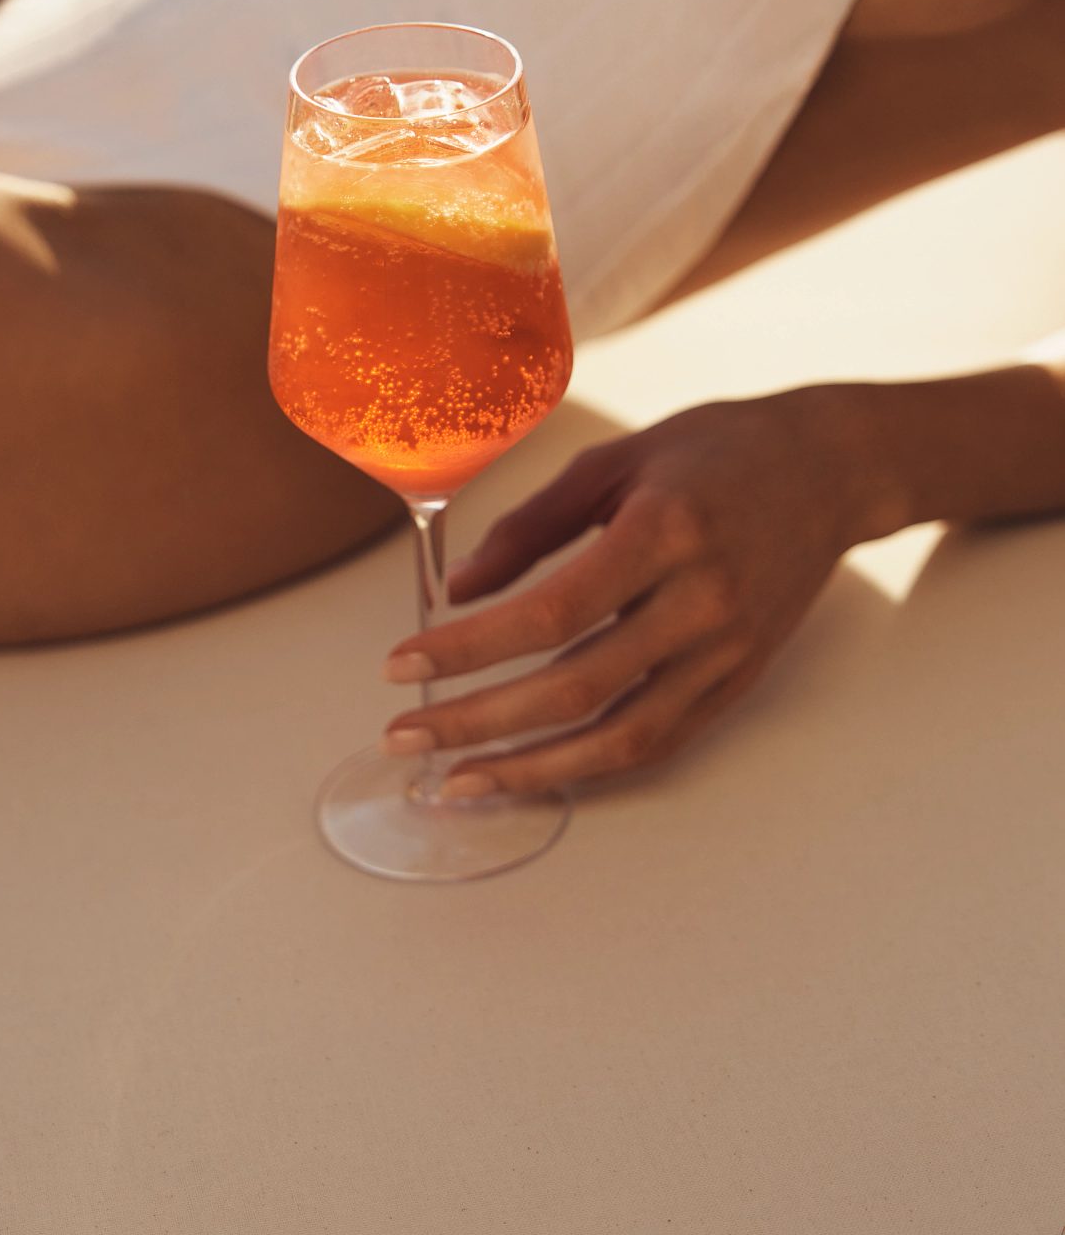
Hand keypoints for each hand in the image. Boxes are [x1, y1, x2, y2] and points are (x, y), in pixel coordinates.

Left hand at [381, 389, 865, 791]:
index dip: (469, 649)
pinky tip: (533, 773)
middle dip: (476, 722)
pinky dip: (589, 767)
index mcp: (664, 532)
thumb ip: (532, 525)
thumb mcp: (616, 460)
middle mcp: (701, 601)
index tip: (403, 665)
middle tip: (406, 737)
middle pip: (573, 688)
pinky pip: (657, 743)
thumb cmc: (718, 452)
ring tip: (457, 782)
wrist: (831, 471)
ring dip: (528, 770)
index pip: (549, 614)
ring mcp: (726, 651)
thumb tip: (459, 590)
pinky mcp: (738, 682)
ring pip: (617, 738)